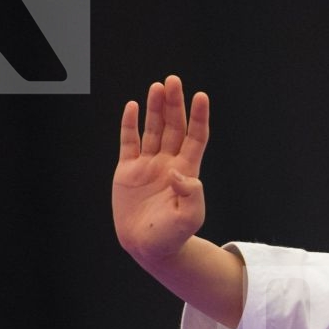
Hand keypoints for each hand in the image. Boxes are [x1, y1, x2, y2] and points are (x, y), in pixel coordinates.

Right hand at [113, 75, 210, 263]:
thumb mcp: (190, 218)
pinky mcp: (127, 171)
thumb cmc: (173, 236)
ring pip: (153, 129)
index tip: (201, 96)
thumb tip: (179, 173)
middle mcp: (169, 163)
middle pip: (174, 127)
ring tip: (157, 86)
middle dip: (174, 104)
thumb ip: (192, 195)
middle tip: (173, 81)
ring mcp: (148, 165)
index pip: (196, 137)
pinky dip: (129, 124)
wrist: (148, 247)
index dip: (199, 117)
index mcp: (187, 171)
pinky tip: (132, 106)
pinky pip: (129, 142)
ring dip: (155, 108)